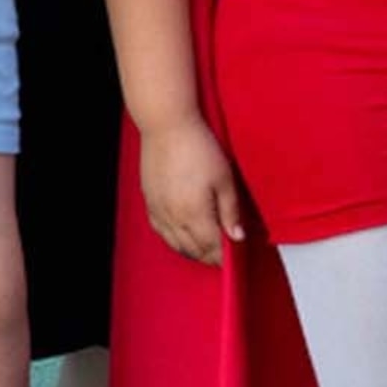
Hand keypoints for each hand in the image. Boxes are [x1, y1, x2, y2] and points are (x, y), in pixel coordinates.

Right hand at [140, 117, 245, 264]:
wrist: (167, 126)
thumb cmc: (198, 147)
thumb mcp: (224, 178)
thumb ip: (230, 211)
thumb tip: (237, 236)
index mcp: (195, 214)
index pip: (211, 248)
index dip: (223, 257)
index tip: (233, 260)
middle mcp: (173, 218)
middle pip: (193, 250)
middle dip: (209, 257)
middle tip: (222, 257)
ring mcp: (158, 210)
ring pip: (175, 244)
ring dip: (191, 251)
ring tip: (205, 250)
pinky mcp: (149, 201)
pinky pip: (160, 231)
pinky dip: (173, 240)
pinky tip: (181, 236)